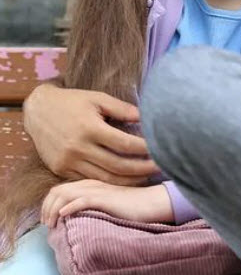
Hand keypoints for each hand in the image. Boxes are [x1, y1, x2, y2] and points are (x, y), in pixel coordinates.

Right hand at [23, 84, 157, 183]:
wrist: (38, 110)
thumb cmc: (73, 101)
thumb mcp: (98, 98)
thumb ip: (122, 109)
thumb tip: (147, 117)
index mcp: (90, 128)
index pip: (124, 144)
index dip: (145, 149)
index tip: (161, 149)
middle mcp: (78, 148)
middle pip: (117, 166)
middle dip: (142, 169)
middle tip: (162, 167)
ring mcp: (68, 162)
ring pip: (104, 178)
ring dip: (128, 181)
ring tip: (147, 178)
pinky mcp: (61, 170)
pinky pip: (89, 180)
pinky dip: (108, 182)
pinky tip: (124, 180)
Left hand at [41, 180, 172, 226]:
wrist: (151, 202)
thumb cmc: (130, 204)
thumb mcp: (106, 199)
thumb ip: (91, 200)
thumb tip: (71, 215)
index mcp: (90, 181)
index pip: (59, 188)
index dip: (48, 203)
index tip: (47, 219)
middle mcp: (91, 182)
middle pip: (57, 190)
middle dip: (46, 208)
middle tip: (47, 224)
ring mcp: (97, 189)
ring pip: (65, 194)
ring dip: (53, 210)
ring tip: (52, 223)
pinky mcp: (105, 197)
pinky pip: (80, 200)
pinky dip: (68, 208)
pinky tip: (64, 216)